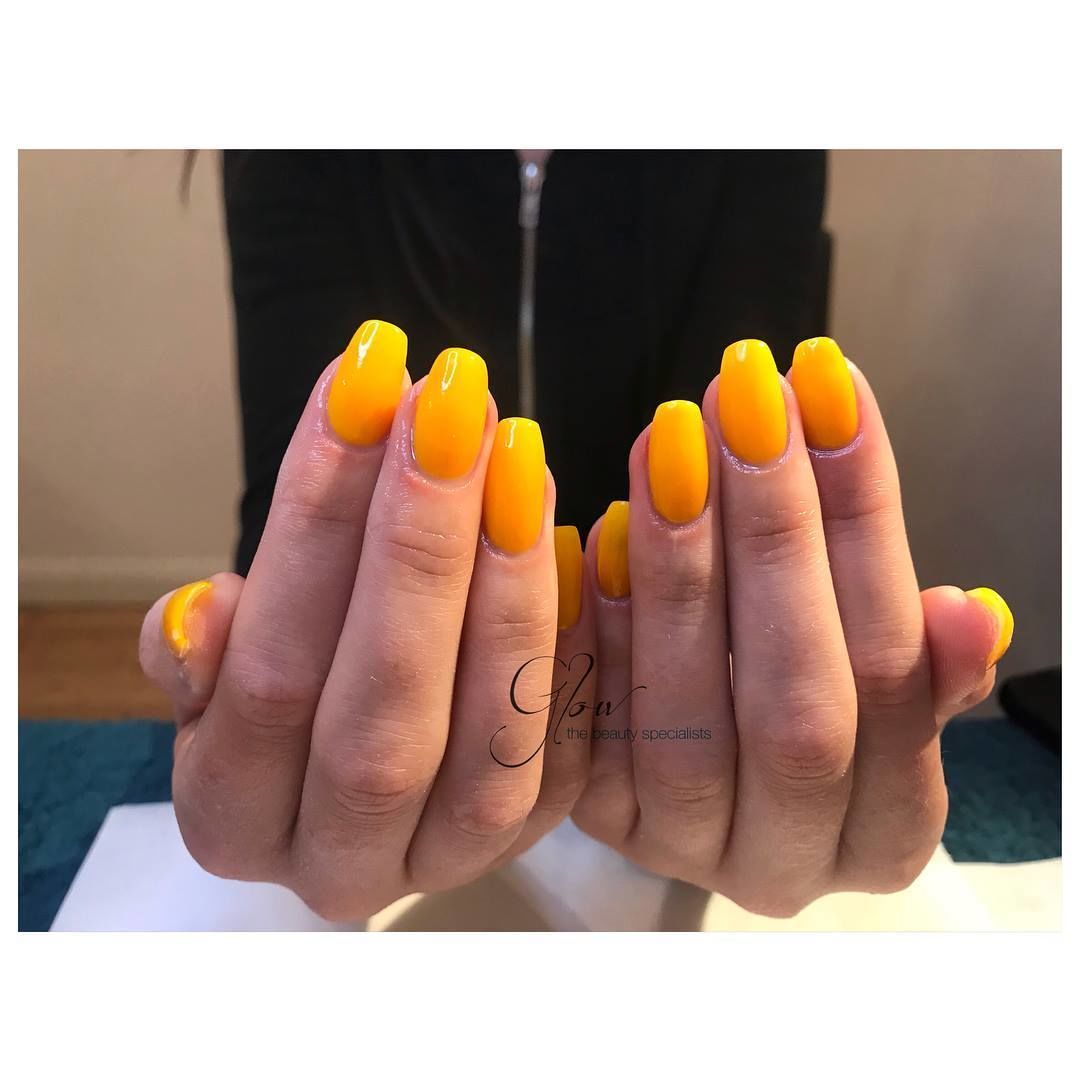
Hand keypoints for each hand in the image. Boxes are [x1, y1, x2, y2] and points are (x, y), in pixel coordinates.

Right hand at [140, 321, 586, 920]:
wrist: (362, 752)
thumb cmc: (290, 676)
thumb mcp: (222, 666)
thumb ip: (207, 648)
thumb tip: (205, 618)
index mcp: (233, 822)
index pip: (269, 672)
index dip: (315, 521)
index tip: (360, 385)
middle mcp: (341, 864)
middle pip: (384, 708)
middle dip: (420, 541)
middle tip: (451, 399)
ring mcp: (448, 856)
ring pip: (492, 731)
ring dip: (510, 575)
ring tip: (515, 444)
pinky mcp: (535, 831)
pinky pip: (572, 741)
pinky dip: (577, 636)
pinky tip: (574, 530)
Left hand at [563, 338, 1012, 916]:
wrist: (698, 796)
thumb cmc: (801, 709)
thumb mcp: (876, 698)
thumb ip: (917, 668)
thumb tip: (966, 615)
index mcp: (882, 837)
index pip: (892, 672)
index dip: (865, 526)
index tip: (832, 393)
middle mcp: (785, 863)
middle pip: (797, 699)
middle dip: (776, 531)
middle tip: (749, 396)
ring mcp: (682, 848)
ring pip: (686, 713)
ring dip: (680, 561)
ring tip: (671, 434)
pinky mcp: (595, 821)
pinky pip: (590, 722)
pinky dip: (603, 619)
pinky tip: (601, 523)